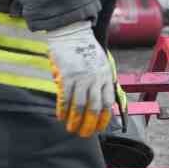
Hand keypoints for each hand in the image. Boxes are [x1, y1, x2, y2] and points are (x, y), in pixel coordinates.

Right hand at [44, 22, 115, 136]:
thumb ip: (102, 81)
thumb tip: (103, 102)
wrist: (72, 32)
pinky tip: (60, 117)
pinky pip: (65, 98)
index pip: (108, 103)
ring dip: (75, 120)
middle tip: (83, 134)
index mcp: (106, 76)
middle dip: (89, 124)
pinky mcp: (67, 76)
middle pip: (94, 108)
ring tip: (70, 129)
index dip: (104, 118)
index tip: (99, 128)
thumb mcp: (102, 63)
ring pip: (79, 106)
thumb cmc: (86, 48)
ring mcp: (81, 78)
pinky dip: (62, 110)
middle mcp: (95, 79)